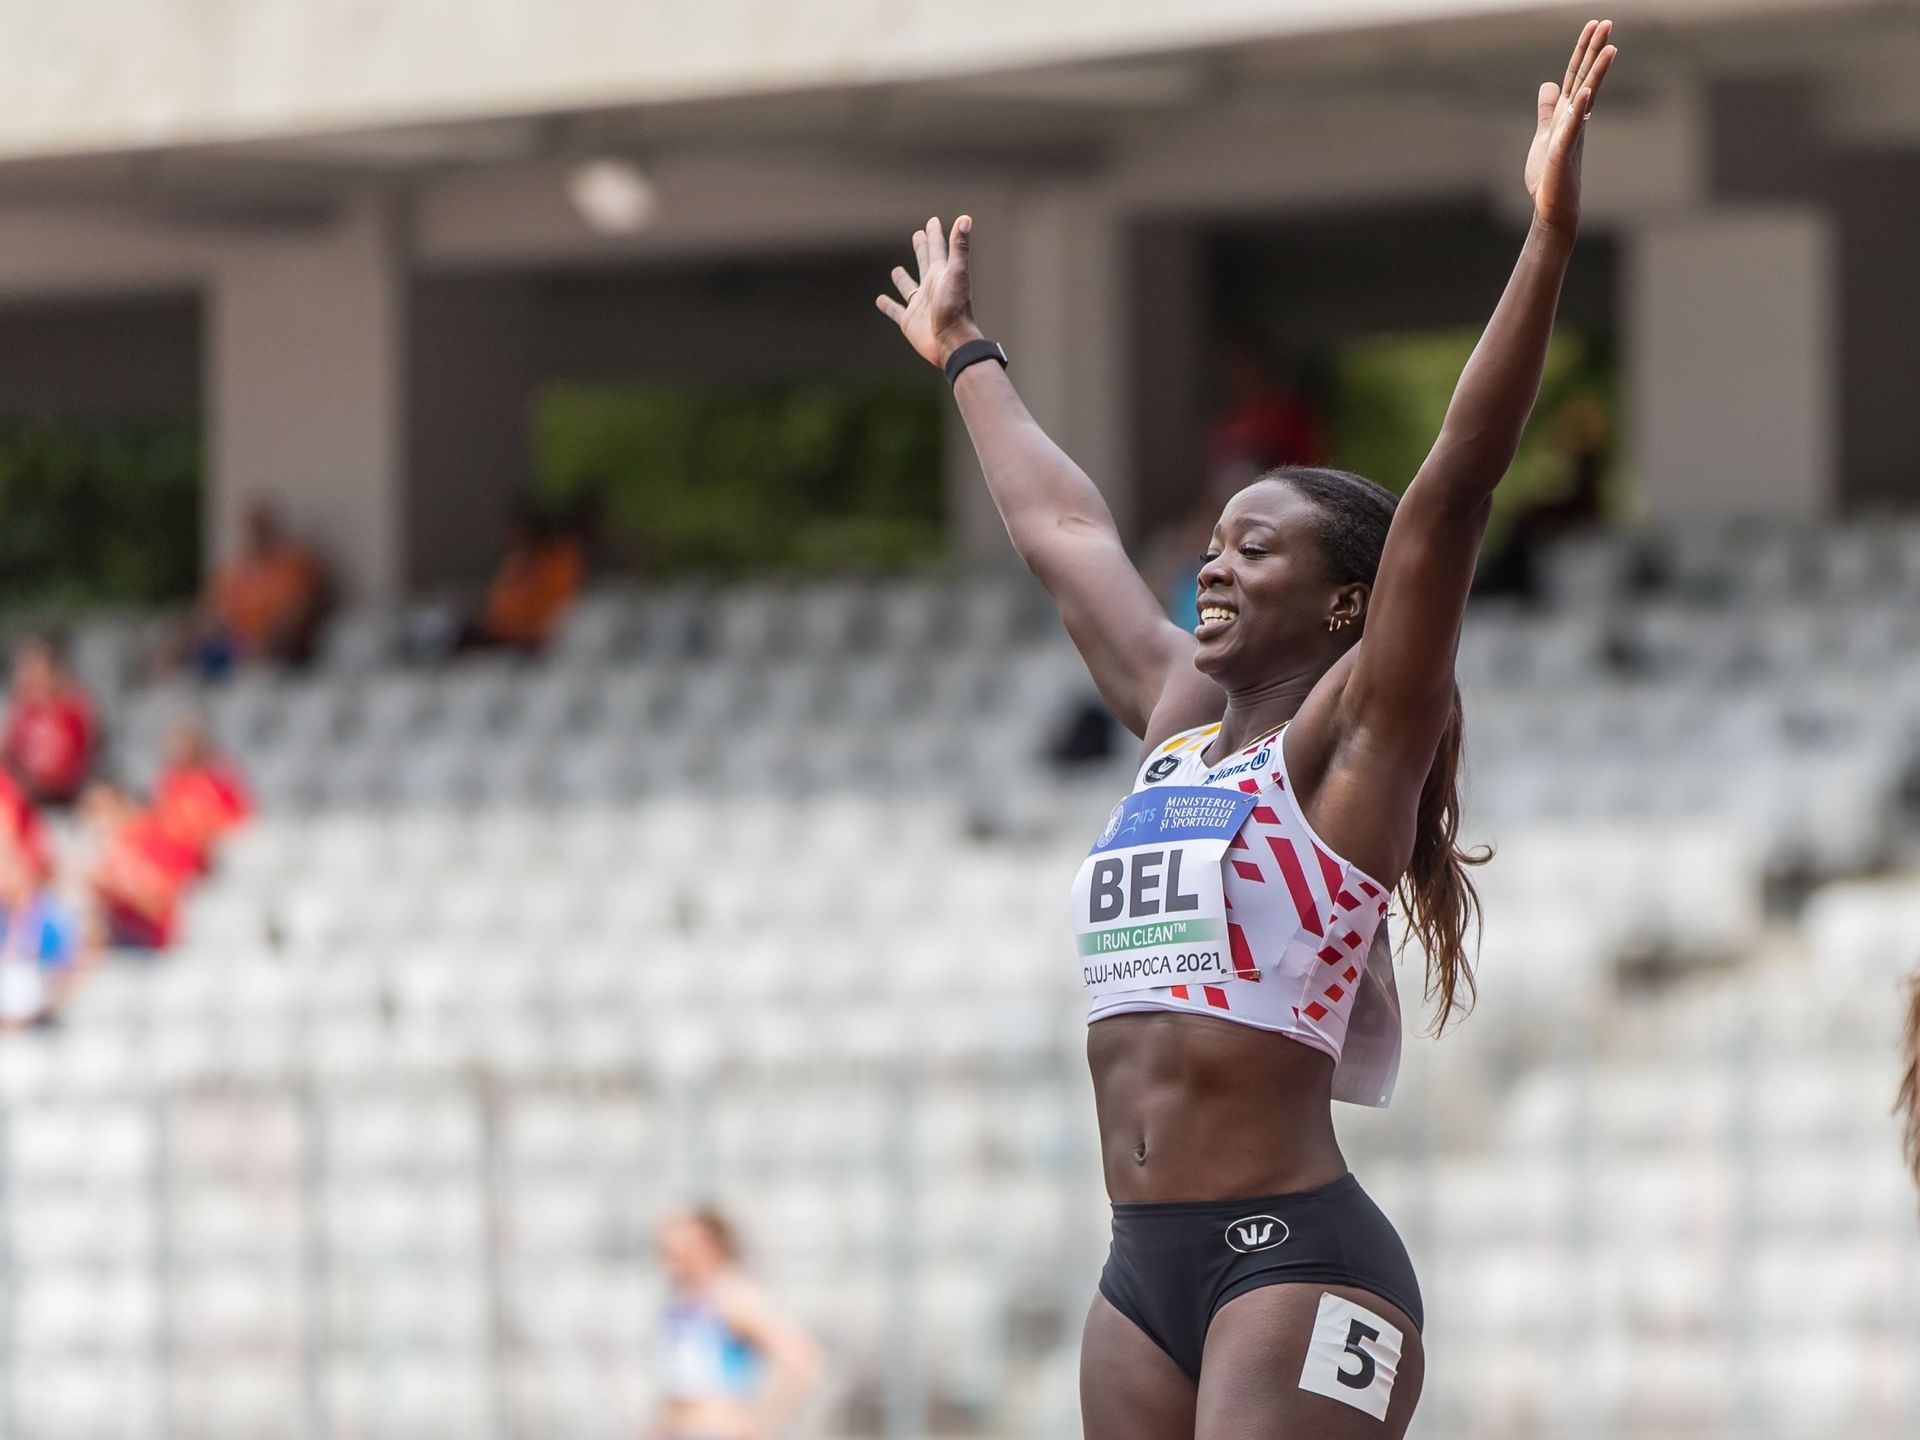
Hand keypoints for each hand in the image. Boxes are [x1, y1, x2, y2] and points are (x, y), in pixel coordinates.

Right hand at [875, 215, 983, 368]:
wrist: (952, 342)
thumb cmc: (956, 308)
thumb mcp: (957, 273)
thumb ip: (959, 247)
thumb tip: (966, 218)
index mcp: (942, 274)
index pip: (938, 249)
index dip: (935, 234)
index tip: (933, 221)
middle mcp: (931, 288)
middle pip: (925, 263)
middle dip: (922, 249)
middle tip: (918, 235)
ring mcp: (920, 305)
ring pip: (909, 287)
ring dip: (903, 279)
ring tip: (896, 270)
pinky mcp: (909, 321)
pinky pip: (895, 311)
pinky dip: (888, 306)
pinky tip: (880, 300)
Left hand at [1524, 20, 1617, 234]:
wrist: (1553, 206)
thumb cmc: (1549, 174)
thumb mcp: (1545, 135)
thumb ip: (1548, 111)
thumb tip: (1548, 85)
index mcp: (1568, 113)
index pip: (1577, 75)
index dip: (1583, 50)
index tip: (1594, 25)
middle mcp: (1574, 118)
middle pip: (1586, 78)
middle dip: (1595, 50)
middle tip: (1607, 22)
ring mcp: (1571, 133)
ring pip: (1586, 97)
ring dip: (1597, 72)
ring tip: (1609, 47)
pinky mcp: (1563, 151)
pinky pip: (1572, 127)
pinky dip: (1578, 110)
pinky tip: (1584, 93)